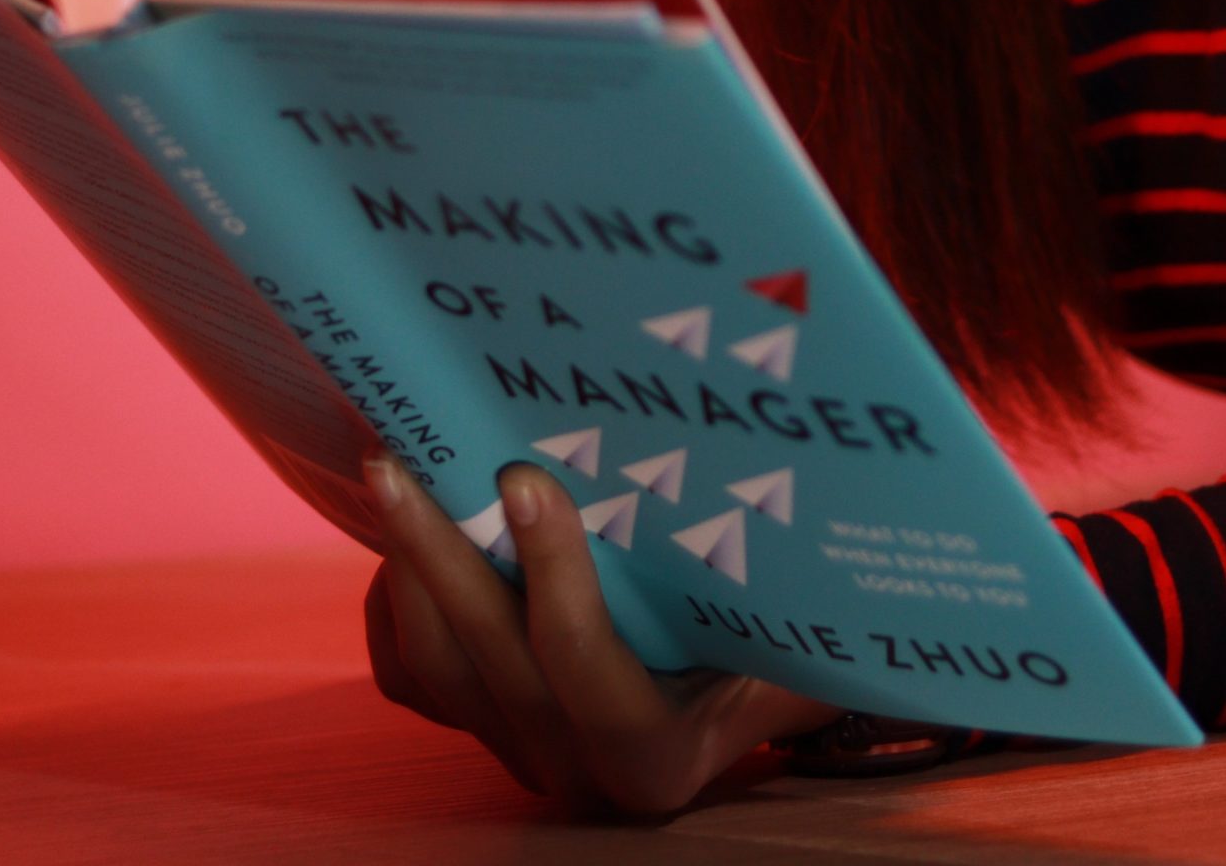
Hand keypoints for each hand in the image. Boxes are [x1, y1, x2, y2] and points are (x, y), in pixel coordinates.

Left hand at [361, 454, 842, 816]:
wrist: (742, 695)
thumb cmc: (780, 647)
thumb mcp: (798, 637)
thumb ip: (797, 597)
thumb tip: (832, 490)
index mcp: (659, 757)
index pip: (589, 674)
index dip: (554, 580)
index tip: (529, 481)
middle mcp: (579, 766)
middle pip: (490, 663)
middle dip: (443, 555)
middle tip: (410, 459)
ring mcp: (520, 749)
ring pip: (437, 668)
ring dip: (408, 567)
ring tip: (392, 470)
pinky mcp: (476, 728)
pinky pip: (410, 676)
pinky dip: (397, 605)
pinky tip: (398, 532)